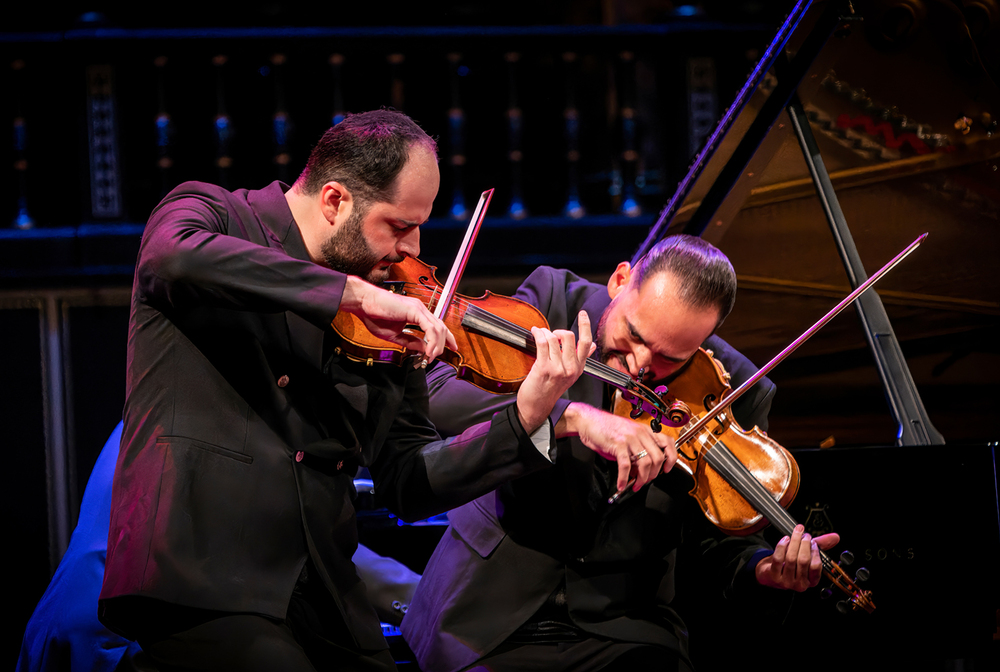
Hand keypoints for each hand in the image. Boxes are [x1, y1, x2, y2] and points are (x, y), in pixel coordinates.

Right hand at [340, 275, 457, 363]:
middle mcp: (420, 309)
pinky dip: (431, 340)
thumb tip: (424, 348)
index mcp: (417, 313)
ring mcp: (418, 308)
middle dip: (443, 345)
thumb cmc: (374, 316)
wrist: (363, 303)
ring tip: (430, 356)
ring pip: (438, 328)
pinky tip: (428, 350)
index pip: (438, 326)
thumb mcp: (395, 335)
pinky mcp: (414, 310)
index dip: (447, 338)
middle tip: (433, 358)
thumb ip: (411, 341)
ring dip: (437, 345)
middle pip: (441, 328)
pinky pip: (429, 327)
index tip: (451, 349)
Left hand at [515, 311, 595, 433]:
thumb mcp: (570, 376)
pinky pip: (542, 342)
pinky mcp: (544, 368)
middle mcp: (571, 368)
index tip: (582, 314)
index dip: (585, 325)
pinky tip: (534, 332)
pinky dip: (537, 333)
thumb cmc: (550, 391)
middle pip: (568, 336)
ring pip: (553, 338)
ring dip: (543, 331)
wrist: (536, 408)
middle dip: (556, 331)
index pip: (586, 343)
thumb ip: (580, 359)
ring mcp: (558, 369)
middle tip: (549, 334)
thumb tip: (593, 346)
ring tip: (539, 334)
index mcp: (578, 368)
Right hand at [556, 402, 675, 492]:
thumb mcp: (627, 437)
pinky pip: (626, 465)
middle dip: (654, 474)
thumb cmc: (606, 428)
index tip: (666, 469)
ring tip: (635, 485)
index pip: (668, 442)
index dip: (671, 458)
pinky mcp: (618, 444)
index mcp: (645, 430)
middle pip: (658, 457)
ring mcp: (630, 438)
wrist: (588, 420)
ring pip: (645, 463)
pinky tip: (622, 484)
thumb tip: (640, 470)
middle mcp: (640, 433)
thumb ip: (636, 451)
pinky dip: (624, 478)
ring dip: (642, 479)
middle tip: (646, 481)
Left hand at [755, 524, 840, 590]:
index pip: (816, 567)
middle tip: (805, 535)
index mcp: (811, 581)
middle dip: (805, 544)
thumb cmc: (793, 564)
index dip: (815, 552)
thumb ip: (822, 546)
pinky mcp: (774, 575)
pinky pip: (778, 558)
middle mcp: (800, 583)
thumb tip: (835, 537)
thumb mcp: (809, 555)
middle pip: (803, 561)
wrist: (772, 574)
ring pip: (791, 558)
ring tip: (796, 533)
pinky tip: (785, 539)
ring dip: (794, 542)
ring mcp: (786, 581)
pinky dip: (782, 546)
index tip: (813, 542)